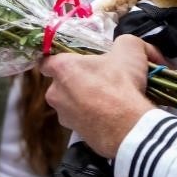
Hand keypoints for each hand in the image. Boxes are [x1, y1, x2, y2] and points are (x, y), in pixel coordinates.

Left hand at [41, 35, 156, 157]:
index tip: (76, 61)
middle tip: (102, 79)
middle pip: (62, 84)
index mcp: (62, 68)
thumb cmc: (121, 84)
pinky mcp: (76, 134)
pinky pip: (84, 121)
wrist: (127, 127)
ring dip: (87, 101)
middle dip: (79, 82)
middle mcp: (55, 93)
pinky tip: (112, 116)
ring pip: (72, 104)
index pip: (47, 61)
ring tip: (111, 100)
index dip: (61, 60)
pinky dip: (95, 119)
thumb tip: (126, 45)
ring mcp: (64, 116)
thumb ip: (124, 42)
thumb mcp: (130, 49)